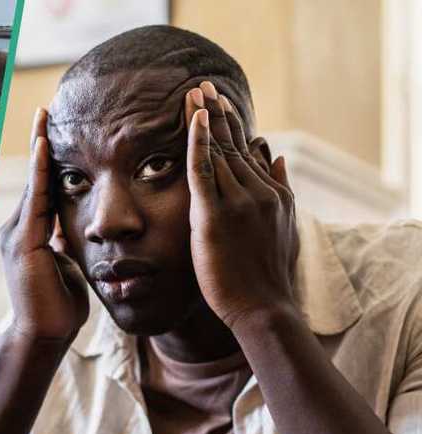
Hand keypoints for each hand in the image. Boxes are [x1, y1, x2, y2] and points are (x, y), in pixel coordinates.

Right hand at [0, 108, 89, 340]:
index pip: (42, 188)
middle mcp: (16, 229)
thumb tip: (76, 230)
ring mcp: (16, 235)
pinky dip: (40, 173)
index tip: (54, 131)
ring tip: (45, 118)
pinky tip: (46, 149)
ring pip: (32, 183)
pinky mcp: (22, 243)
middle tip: (46, 109)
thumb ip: (65, 245)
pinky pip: (34, 200)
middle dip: (40, 143)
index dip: (48, 159)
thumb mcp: (67, 267)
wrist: (44, 337)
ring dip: (40, 149)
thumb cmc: (59, 308)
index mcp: (28, 234)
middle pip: (34, 178)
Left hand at [183, 81, 299, 328]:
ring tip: (193, 92)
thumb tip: (277, 155)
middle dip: (218, 113)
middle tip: (202, 86)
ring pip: (219, 151)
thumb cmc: (266, 274)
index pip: (247, 151)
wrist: (263, 306)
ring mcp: (239, 201)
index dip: (231, 125)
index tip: (219, 102)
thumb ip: (280, 188)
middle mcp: (259, 191)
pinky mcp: (216, 214)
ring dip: (205, 119)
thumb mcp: (282, 226)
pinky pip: (204, 169)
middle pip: (233, 144)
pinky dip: (199, 142)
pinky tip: (194, 119)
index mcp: (273, 193)